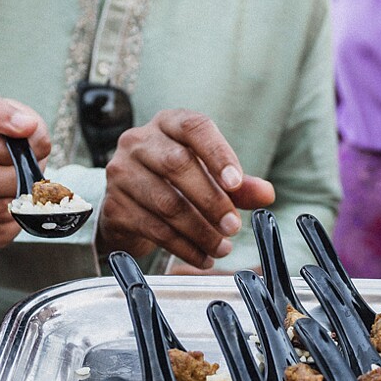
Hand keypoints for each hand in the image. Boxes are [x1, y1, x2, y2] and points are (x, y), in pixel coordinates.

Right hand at [97, 109, 274, 267]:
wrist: (128, 205)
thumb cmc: (174, 183)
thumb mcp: (209, 177)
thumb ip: (238, 185)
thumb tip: (267, 194)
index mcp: (168, 124)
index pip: (194, 127)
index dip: (217, 154)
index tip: (237, 183)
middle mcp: (139, 142)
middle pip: (177, 165)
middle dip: (211, 200)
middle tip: (233, 227)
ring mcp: (121, 173)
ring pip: (166, 202)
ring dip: (200, 230)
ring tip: (222, 247)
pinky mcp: (114, 206)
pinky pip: (153, 228)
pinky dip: (184, 247)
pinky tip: (203, 256)